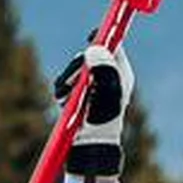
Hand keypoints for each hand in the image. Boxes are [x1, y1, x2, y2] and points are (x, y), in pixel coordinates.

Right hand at [54, 43, 132, 181]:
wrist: (90, 146)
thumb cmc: (104, 121)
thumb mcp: (107, 93)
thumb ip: (104, 69)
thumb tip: (96, 48)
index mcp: (120, 75)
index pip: (113, 47)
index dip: (103, 38)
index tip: (92, 36)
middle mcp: (107, 78)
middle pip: (89, 56)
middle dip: (79, 66)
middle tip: (76, 80)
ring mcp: (91, 86)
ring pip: (74, 70)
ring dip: (68, 81)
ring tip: (70, 98)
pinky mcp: (76, 94)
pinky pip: (63, 83)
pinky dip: (61, 91)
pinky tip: (65, 103)